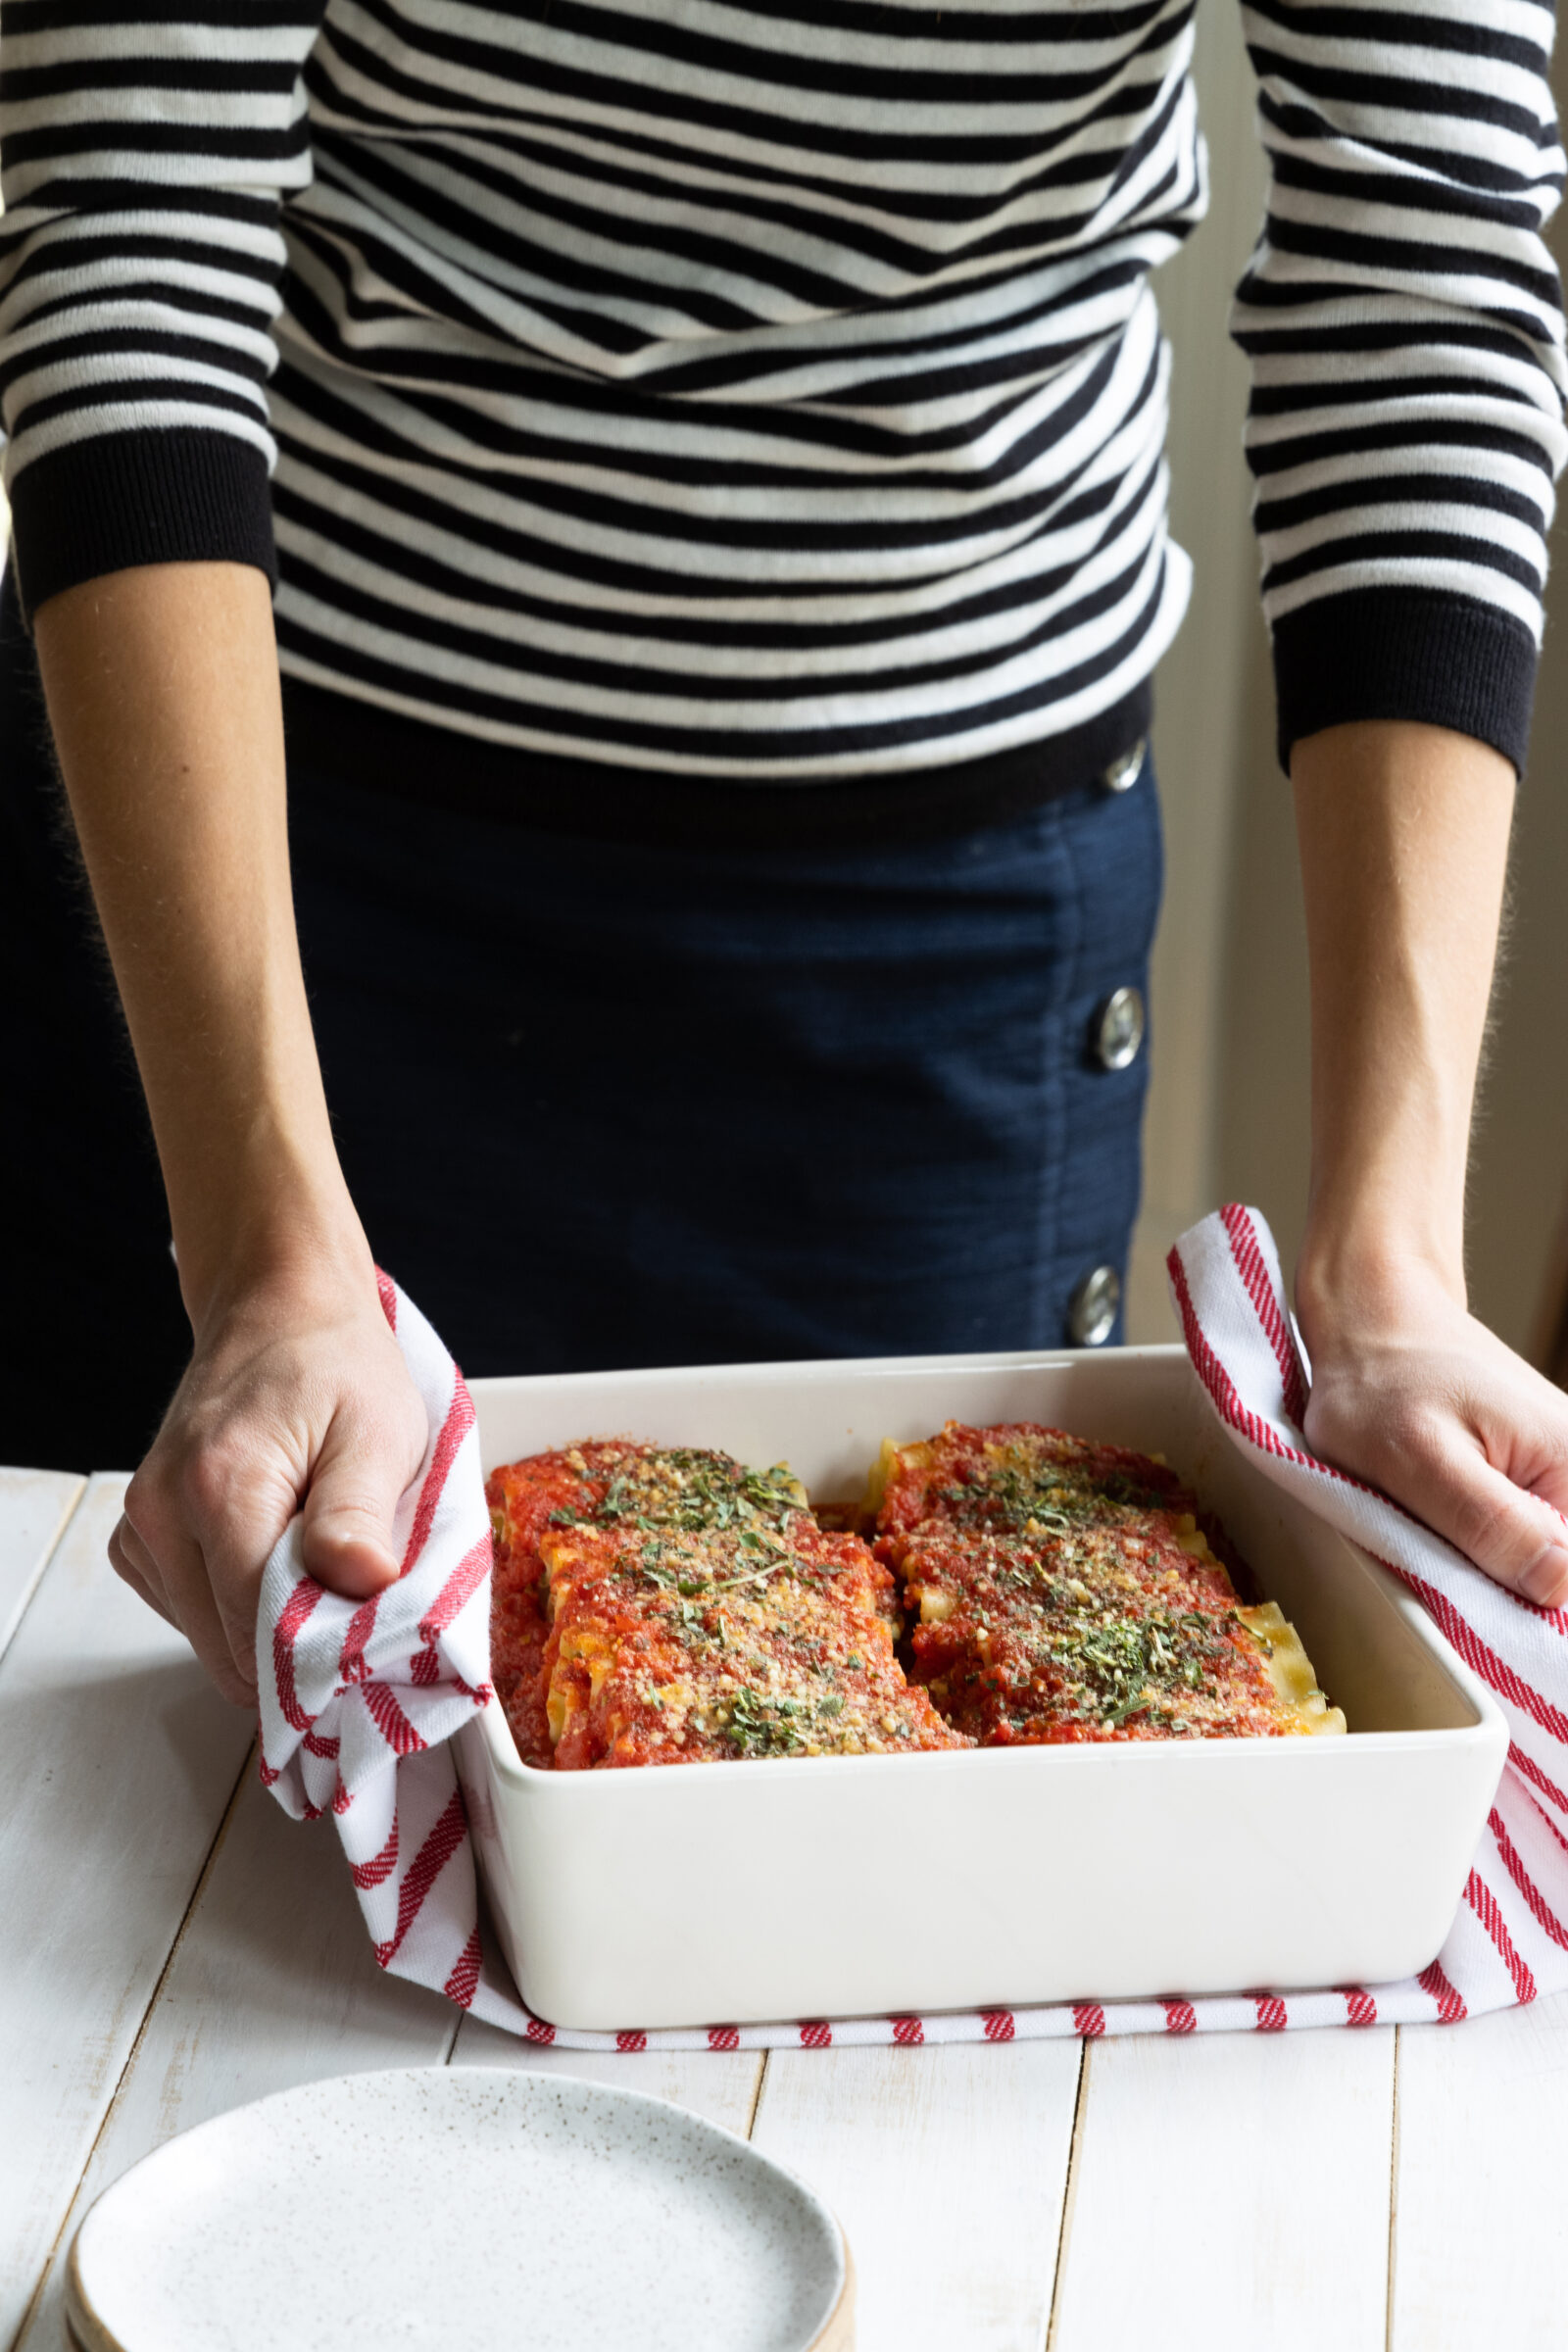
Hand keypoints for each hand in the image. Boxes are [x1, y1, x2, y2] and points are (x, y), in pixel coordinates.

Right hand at [110, 1254, 429, 1705]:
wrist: (282, 1311)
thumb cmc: (337, 1366)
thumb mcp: (378, 1431)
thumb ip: (359, 1515)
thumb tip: (362, 1587)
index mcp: (220, 1486)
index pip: (259, 1633)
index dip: (324, 1652)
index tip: (370, 1639)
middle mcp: (161, 1509)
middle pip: (229, 1647)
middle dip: (298, 1644)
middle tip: (355, 1595)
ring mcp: (143, 1524)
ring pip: (209, 1637)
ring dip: (267, 1622)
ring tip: (315, 1554)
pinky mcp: (141, 1535)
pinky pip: (190, 1610)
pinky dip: (236, 1603)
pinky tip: (274, 1553)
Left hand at [1298, 1254, 1567, 1608]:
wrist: (1373, 1316)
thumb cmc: (1382, 1380)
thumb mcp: (1418, 1458)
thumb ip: (1490, 1524)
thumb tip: (1557, 1587)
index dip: (1521, 1611)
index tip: (1463, 1586)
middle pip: (1550, 1580)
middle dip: (1493, 1585)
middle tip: (1430, 1539)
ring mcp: (1555, 1480)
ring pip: (1526, 1566)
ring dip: (1475, 1564)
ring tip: (1427, 1515)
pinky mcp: (1527, 1483)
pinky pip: (1509, 1542)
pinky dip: (1467, 1543)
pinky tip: (1433, 1512)